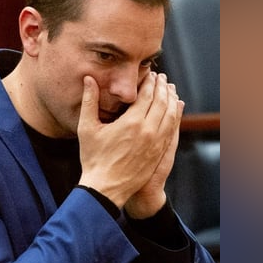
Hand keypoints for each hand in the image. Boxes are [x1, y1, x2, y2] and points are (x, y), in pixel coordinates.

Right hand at [78, 72, 179, 207]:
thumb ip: (89, 101)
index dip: (150, 82)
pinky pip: (172, 129)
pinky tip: (175, 110)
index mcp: (132, 122)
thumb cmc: (93, 159)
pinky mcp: (159, 153)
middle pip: (162, 102)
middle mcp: (148, 131)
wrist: (105, 188)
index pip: (146, 95)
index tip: (151, 74)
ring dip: (171, 100)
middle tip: (162, 78)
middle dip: (162, 88)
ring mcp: (156, 143)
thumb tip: (88, 79)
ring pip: (170, 115)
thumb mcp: (87, 128)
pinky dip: (175, 116)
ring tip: (170, 90)